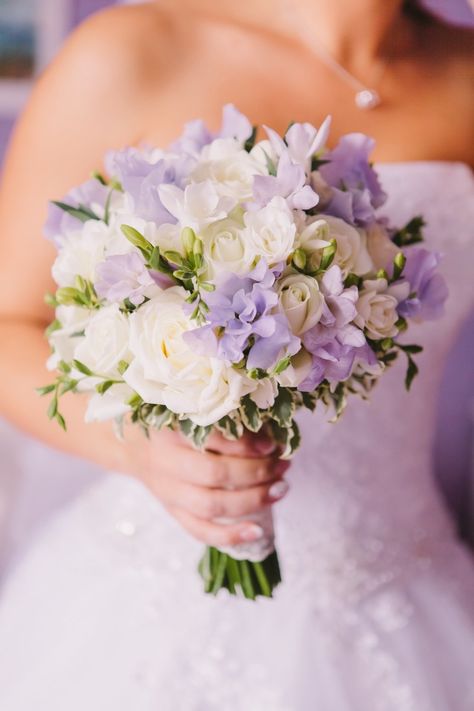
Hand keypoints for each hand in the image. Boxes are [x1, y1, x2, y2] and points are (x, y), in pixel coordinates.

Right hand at [123, 427, 289, 547]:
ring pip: (210, 505)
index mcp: (170, 429)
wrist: (129, 444)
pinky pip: (199, 531)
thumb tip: (270, 433)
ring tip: (280, 488)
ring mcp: (168, 491)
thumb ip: (219, 419)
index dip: (245, 444)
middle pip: (213, 474)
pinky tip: (257, 531)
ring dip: (251, 500)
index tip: (273, 442)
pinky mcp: (172, 511)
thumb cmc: (168, 422)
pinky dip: (229, 536)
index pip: (211, 439)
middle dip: (256, 472)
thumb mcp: (186, 410)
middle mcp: (166, 462)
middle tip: (283, 464)